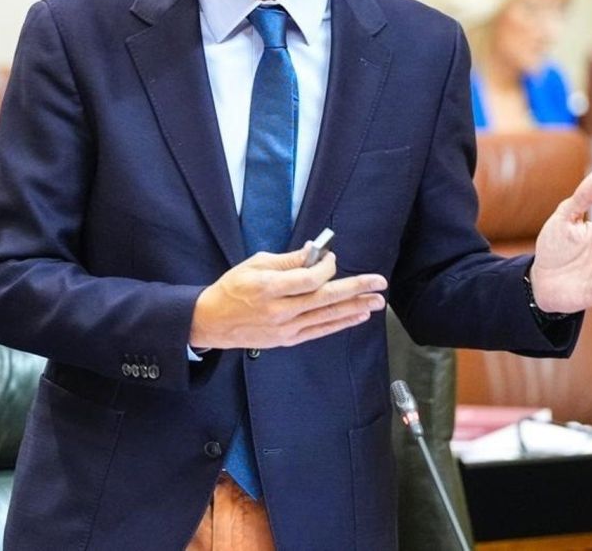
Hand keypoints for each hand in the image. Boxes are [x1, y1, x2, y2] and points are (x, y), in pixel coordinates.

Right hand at [190, 244, 387, 349]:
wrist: (212, 322)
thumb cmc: (232, 288)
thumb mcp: (255, 264)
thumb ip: (287, 261)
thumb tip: (313, 252)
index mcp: (269, 288)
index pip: (309, 278)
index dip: (326, 267)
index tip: (331, 258)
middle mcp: (280, 311)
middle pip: (325, 298)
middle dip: (355, 289)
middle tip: (379, 283)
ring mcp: (285, 328)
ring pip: (327, 317)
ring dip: (354, 308)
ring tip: (376, 301)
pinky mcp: (287, 339)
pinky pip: (319, 331)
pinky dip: (339, 324)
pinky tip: (356, 316)